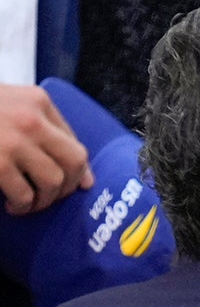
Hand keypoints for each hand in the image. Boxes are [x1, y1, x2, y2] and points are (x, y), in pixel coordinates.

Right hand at [0, 85, 93, 214]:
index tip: (75, 185)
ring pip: (53, 181)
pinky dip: (22, 205)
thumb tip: (80, 173)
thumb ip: (42, 125)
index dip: (78, 170)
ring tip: (28, 203)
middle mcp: (32, 120)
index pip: (75, 142)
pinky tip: (13, 204)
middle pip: (74, 162)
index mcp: (38, 102)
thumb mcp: (12, 102)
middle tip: (50, 196)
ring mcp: (14, 142)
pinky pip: (24, 193)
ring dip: (44, 200)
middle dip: (67, 186)